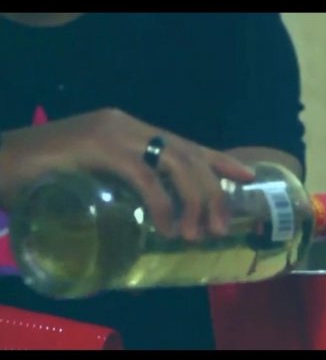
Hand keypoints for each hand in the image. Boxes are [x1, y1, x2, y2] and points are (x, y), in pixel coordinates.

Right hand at [0, 108, 255, 240]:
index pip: (186, 144)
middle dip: (212, 192)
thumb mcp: (96, 178)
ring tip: (197, 233)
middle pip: (187, 156)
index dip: (219, 161)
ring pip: (174, 163)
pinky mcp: (98, 147)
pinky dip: (161, 203)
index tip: (247, 177)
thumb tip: (159, 216)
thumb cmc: (44, 176)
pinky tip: (166, 227)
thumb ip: (125, 186)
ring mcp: (114, 133)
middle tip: (221, 226)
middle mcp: (129, 126)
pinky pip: (143, 176)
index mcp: (131, 130)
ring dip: (194, 200)